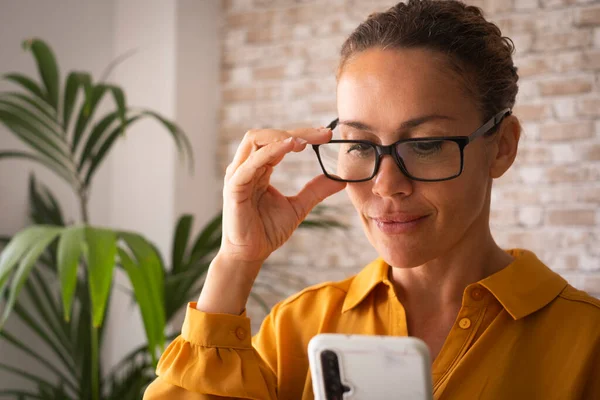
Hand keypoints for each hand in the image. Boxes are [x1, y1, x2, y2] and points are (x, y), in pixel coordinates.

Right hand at [219, 127, 346, 273]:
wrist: (251, 254)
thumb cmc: (267, 231)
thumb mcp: (298, 206)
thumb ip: (316, 190)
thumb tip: (340, 180)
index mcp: (259, 168)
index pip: (279, 141)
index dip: (303, 135)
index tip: (326, 135)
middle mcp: (247, 166)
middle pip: (267, 135)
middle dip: (295, 131)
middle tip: (322, 134)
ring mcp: (238, 175)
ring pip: (254, 140)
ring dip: (280, 136)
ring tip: (304, 141)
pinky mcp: (234, 187)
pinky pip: (250, 164)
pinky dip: (269, 152)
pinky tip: (288, 148)